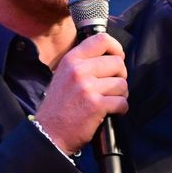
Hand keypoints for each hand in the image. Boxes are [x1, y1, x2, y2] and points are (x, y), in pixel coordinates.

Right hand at [33, 32, 127, 154]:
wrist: (49, 133)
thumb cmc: (59, 107)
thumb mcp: (64, 76)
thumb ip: (82, 64)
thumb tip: (110, 57)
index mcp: (71, 60)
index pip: (102, 40)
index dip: (116, 48)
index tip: (117, 58)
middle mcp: (78, 70)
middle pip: (117, 63)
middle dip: (120, 76)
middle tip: (112, 87)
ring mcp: (87, 87)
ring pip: (122, 84)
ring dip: (120, 95)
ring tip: (109, 101)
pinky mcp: (96, 105)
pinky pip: (122, 102)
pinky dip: (120, 109)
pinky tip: (111, 112)